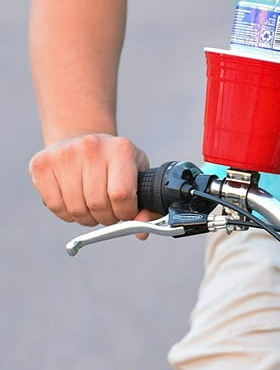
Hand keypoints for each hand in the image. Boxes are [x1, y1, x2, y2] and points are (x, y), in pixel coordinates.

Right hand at [29, 133, 150, 226]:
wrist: (80, 138)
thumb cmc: (114, 162)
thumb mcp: (137, 174)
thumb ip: (146, 204)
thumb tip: (141, 231)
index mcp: (121, 149)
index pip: (122, 195)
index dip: (125, 213)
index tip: (125, 213)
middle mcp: (92, 147)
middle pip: (98, 204)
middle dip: (106, 218)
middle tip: (108, 213)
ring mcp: (64, 154)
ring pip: (76, 209)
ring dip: (87, 218)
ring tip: (92, 208)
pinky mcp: (42, 164)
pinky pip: (56, 207)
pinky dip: (67, 214)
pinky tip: (75, 203)